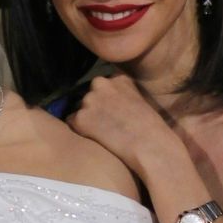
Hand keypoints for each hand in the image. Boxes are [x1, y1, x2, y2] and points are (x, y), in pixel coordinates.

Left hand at [65, 74, 187, 176]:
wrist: (149, 144)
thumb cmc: (151, 127)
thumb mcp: (140, 101)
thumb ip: (123, 96)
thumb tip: (111, 104)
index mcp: (118, 78)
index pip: (103, 85)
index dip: (106, 99)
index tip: (113, 111)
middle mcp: (100, 84)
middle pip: (89, 95)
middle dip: (94, 107)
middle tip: (106, 123)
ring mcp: (88, 100)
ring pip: (79, 109)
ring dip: (86, 119)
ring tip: (102, 133)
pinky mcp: (80, 118)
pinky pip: (71, 123)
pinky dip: (79, 131)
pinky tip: (94, 138)